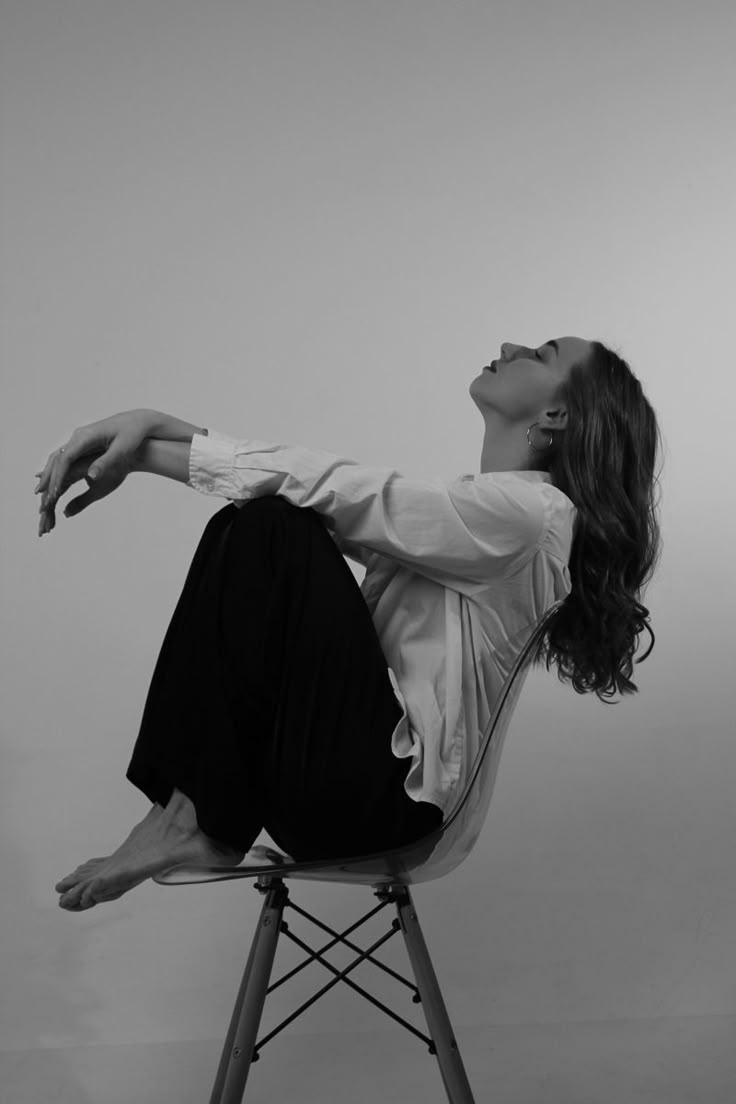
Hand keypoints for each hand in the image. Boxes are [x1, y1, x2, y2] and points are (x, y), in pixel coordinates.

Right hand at [35, 409, 153, 535]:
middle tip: (40, 496)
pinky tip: (52, 480)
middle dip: (48, 477)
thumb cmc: (132, 435)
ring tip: (41, 491)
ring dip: (49, 474)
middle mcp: (79, 436)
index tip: (54, 493)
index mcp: (87, 437)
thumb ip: (106, 462)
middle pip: (57, 458)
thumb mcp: (122, 450)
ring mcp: (79, 438)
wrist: (137, 421)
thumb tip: (91, 476)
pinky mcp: (82, 442)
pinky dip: (56, 469)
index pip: (66, 459)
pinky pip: (64, 457)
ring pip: (58, 457)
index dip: (59, 477)